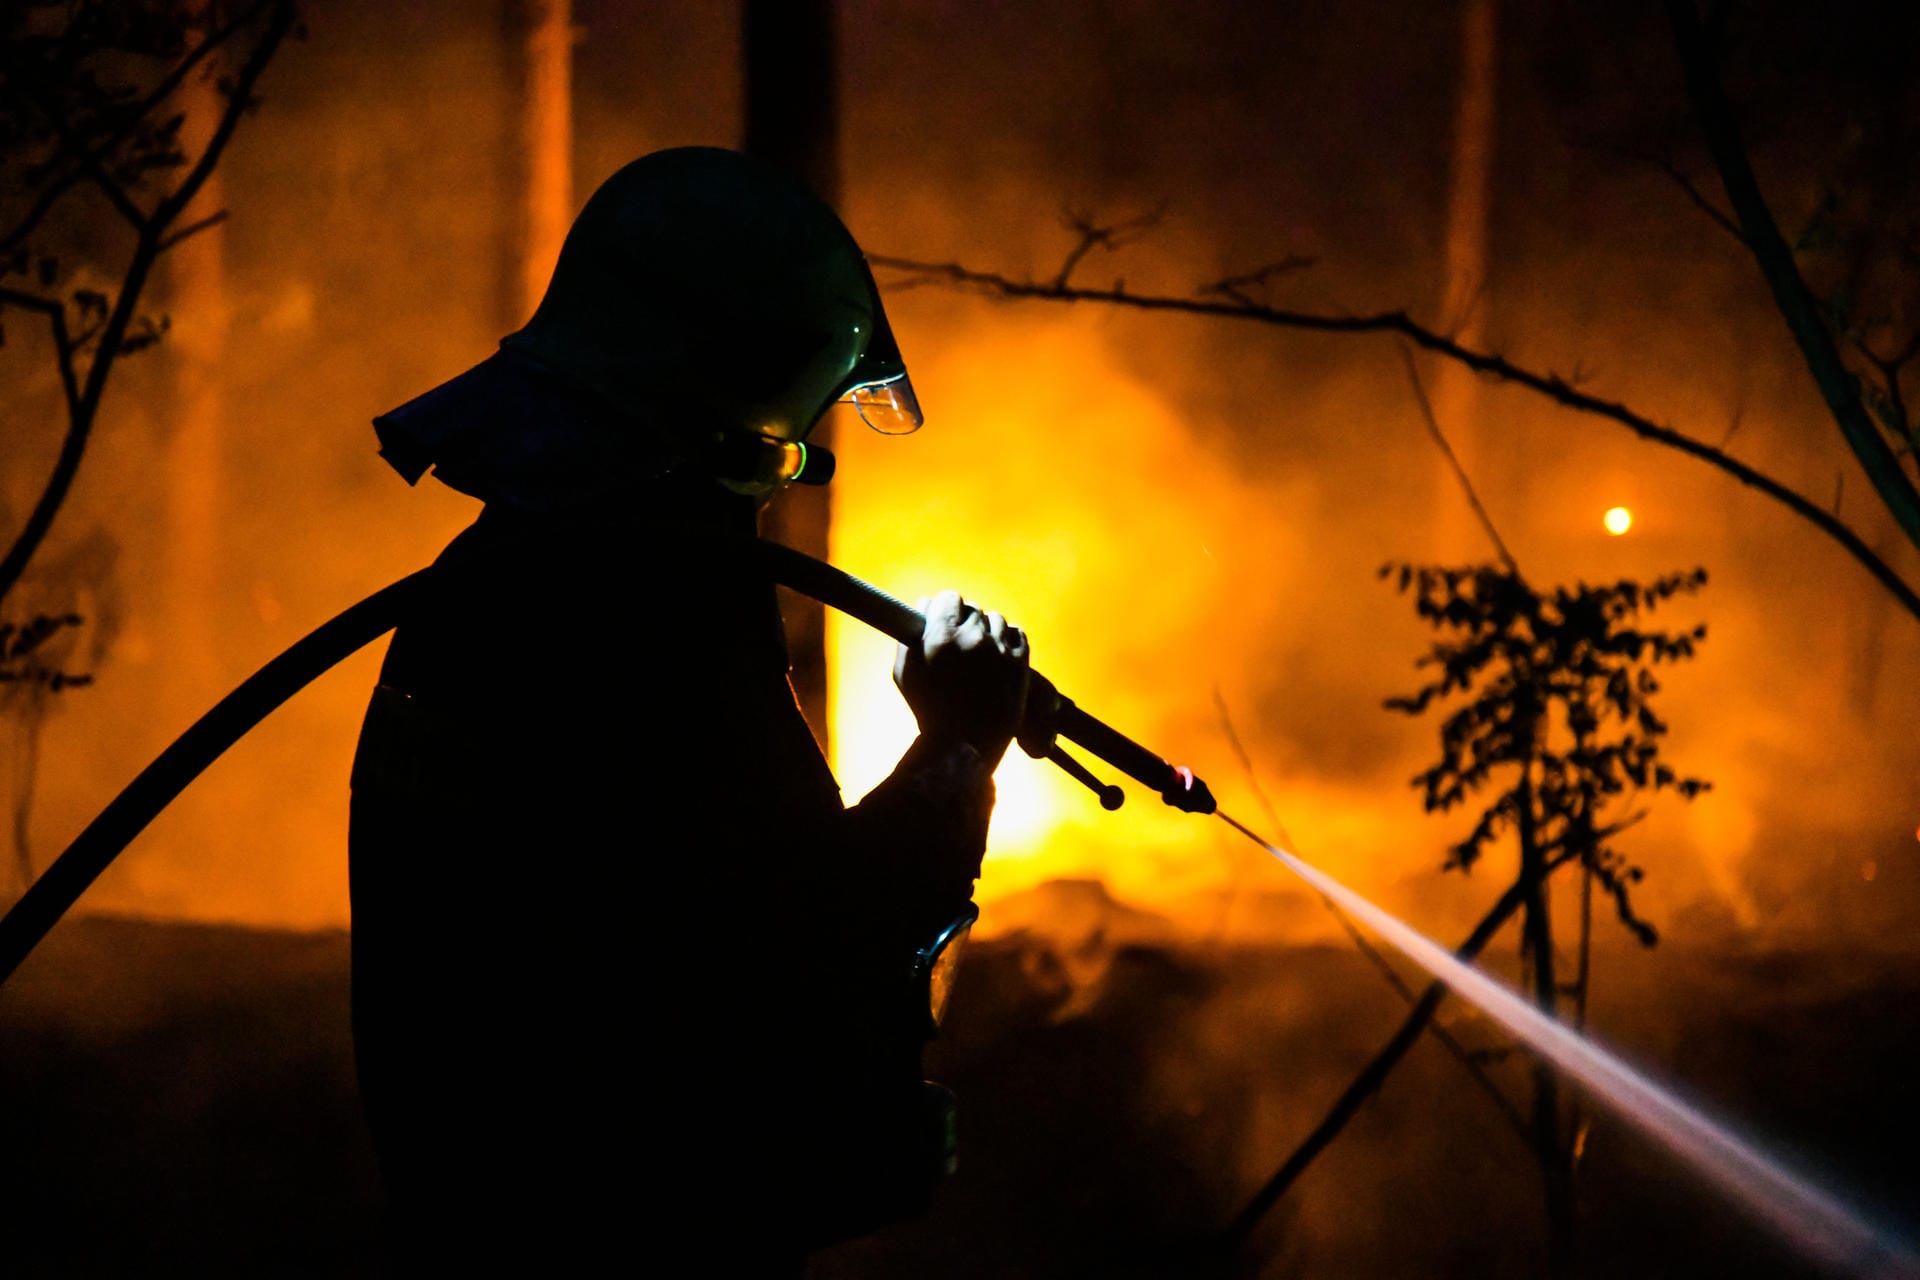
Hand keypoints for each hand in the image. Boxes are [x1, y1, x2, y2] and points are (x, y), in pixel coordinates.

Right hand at [893, 590, 1030, 766]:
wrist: (966, 746)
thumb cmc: (930, 711)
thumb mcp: (905, 674)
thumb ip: (910, 636)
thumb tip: (923, 605)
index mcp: (941, 637)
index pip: (949, 598)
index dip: (945, 608)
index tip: (945, 618)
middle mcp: (972, 639)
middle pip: (973, 609)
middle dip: (965, 622)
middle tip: (961, 642)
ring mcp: (999, 650)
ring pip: (996, 619)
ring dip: (987, 631)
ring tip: (981, 653)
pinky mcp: (1020, 663)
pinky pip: (1016, 633)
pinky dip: (1008, 639)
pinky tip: (999, 653)